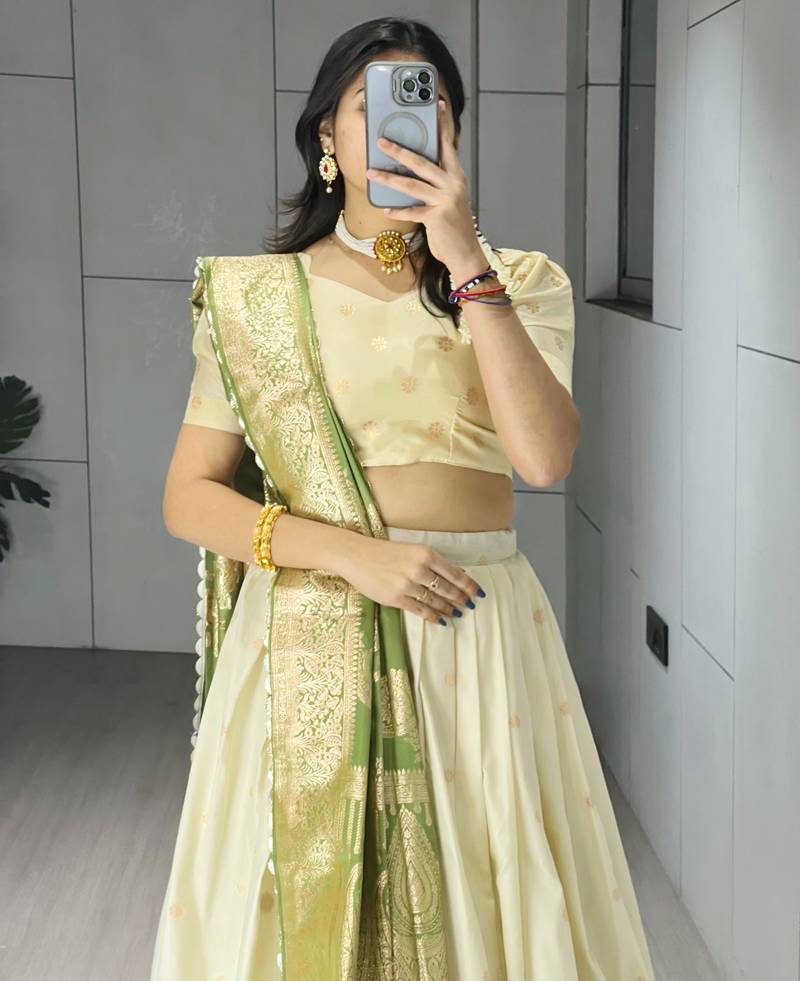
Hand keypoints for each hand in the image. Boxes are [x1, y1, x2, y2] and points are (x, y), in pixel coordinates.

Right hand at [335, 534, 484, 624]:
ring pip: (435, 601)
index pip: (454, 573)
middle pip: (447, 589)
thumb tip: (457, 574)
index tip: (479, 593)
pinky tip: (441, 619)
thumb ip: (433, 562)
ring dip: (448, 608)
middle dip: (461, 598)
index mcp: (425, 554)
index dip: (469, 585)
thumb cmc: (385, 552)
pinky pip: (420, 610)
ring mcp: (407, 585)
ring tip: (457, 613)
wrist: (356, 556)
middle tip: (470, 605)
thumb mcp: (412, 550)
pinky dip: (433, 616)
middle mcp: (419, 569)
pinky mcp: (396, 598)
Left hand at [365, 98, 481, 271]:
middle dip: (400, 150)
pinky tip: (384, 208)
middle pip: (422, 162)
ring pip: (412, 184)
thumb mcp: (450, 198)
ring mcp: (445, 200)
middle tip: (381, 141)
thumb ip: (438, 181)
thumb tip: (414, 168)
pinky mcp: (436, 218)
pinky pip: (411, 211)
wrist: (465, 253)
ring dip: (388, 178)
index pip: (448, 144)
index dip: (442, 123)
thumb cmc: (455, 225)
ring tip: (370, 171)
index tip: (436, 103)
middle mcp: (452, 184)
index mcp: (456, 176)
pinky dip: (397, 210)